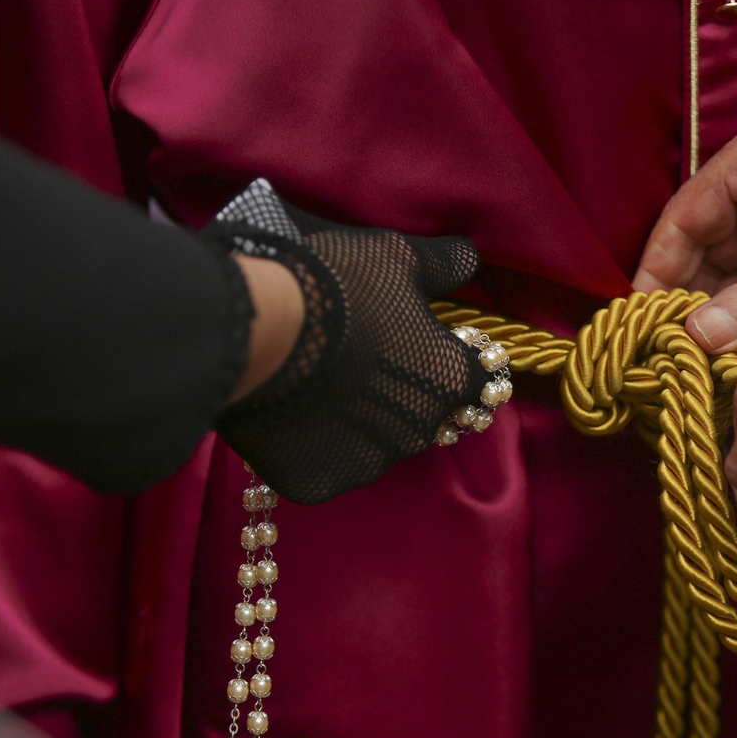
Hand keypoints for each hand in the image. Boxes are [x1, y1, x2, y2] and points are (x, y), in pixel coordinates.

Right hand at [207, 180, 485, 503]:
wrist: (257, 327)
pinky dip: (314, 446)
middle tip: (365, 363)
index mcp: (449, 379)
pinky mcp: (322, 481)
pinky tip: (294, 414)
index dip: (456, 362)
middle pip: (426, 416)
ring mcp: (370, 462)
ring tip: (323, 385)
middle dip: (407, 395)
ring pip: (377, 444)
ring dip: (363, 423)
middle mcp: (419, 430)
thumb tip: (469, 259)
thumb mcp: (396, 256)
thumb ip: (443, 264)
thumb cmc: (336, 285)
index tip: (427, 345)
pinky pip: (325, 467)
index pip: (479, 382)